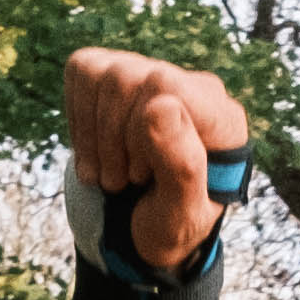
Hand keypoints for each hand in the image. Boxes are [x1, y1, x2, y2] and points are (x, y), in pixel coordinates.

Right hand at [62, 46, 247, 274]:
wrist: (146, 229)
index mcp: (220, 119)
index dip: (137, 132)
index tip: (143, 175)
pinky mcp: (118, 74)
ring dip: (94, 137)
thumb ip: (181, 165)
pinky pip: (83, 70)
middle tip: (124, 182)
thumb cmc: (171, 225)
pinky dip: (79, 119)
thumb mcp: (181, 215)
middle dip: (112, 141)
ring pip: (103, 74)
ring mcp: (154, 76)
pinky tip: (96, 150)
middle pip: (126, 78)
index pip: (165, 85)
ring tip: (111, 174)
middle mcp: (192, 87)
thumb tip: (159, 105)